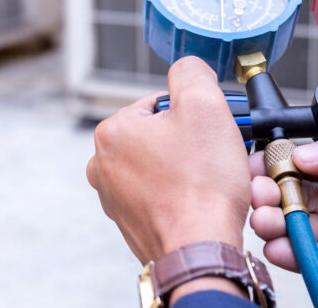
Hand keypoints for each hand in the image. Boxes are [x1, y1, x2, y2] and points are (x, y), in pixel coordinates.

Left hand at [87, 57, 251, 300]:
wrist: (200, 249)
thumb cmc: (201, 185)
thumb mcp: (204, 105)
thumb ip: (192, 72)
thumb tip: (187, 67)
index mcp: (112, 131)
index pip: (160, 103)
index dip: (194, 114)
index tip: (210, 131)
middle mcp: (102, 164)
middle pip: (161, 134)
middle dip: (191, 142)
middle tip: (214, 156)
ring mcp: (114, 197)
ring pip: (163, 165)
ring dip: (189, 168)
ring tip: (210, 182)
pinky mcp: (131, 222)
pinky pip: (162, 194)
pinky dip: (182, 195)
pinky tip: (200, 202)